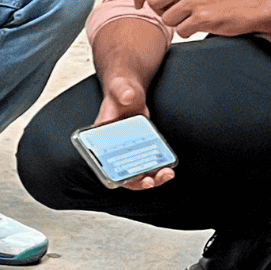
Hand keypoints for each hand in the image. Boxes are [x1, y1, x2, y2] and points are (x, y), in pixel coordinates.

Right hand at [92, 76, 173, 190]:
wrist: (130, 91)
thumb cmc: (120, 90)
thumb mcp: (120, 89)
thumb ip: (123, 91)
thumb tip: (128, 96)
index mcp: (102, 137)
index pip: (105, 163)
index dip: (115, 174)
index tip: (130, 177)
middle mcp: (114, 148)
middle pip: (123, 173)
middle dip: (138, 181)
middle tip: (151, 180)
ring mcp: (128, 149)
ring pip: (137, 171)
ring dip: (152, 178)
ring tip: (166, 174)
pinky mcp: (140, 147)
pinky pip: (147, 163)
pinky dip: (157, 168)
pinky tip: (168, 166)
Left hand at [136, 0, 264, 38]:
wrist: (250, 4)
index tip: (139, 5)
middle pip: (152, 1)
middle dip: (160, 11)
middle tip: (176, 12)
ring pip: (166, 19)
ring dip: (177, 23)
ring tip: (193, 17)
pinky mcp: (204, 17)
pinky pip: (181, 31)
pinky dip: (188, 32)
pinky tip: (201, 25)